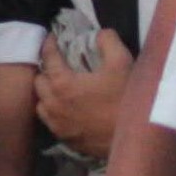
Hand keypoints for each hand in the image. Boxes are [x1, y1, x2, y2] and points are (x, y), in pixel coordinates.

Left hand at [35, 29, 130, 164]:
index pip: (47, 58)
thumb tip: (100, 34)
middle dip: (46, 70)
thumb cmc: (127, 98)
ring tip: (59, 88)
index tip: (53, 38)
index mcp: (62, 83)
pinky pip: (52, 123)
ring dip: (47, 94)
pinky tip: (68, 110)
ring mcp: (59, 125)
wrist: (137, 136)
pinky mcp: (67, 140)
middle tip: (58, 64)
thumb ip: (107, 41)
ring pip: (41, 105)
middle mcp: (54, 105)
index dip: (49, 44)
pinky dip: (55, 113)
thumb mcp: (122, 61)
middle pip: (38, 82)